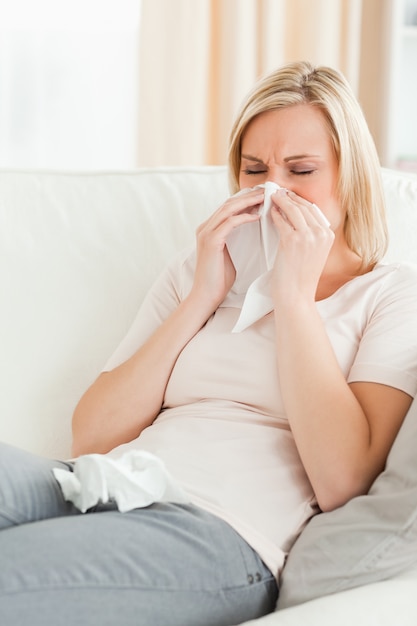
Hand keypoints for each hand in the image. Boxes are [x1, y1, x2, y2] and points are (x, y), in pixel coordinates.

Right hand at [190, 188, 264, 310]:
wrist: (206, 295)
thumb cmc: (219, 279)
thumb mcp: (228, 253)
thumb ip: (234, 238)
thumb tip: (249, 228)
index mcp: (209, 229)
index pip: (228, 206)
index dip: (246, 199)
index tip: (264, 195)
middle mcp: (205, 227)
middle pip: (229, 203)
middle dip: (249, 196)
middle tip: (267, 191)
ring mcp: (206, 233)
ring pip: (229, 209)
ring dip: (248, 202)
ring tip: (265, 198)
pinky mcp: (211, 241)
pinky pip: (229, 223)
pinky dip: (244, 217)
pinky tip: (257, 216)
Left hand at [269, 190, 334, 303]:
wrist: (296, 296)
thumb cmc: (300, 277)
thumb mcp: (313, 253)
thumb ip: (310, 235)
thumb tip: (296, 216)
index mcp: (328, 235)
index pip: (313, 210)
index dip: (300, 200)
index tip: (290, 195)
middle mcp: (321, 234)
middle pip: (304, 206)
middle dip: (289, 197)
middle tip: (278, 191)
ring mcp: (307, 236)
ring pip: (293, 209)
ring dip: (281, 200)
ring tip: (271, 196)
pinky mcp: (292, 241)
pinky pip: (281, 220)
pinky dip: (274, 214)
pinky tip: (269, 212)